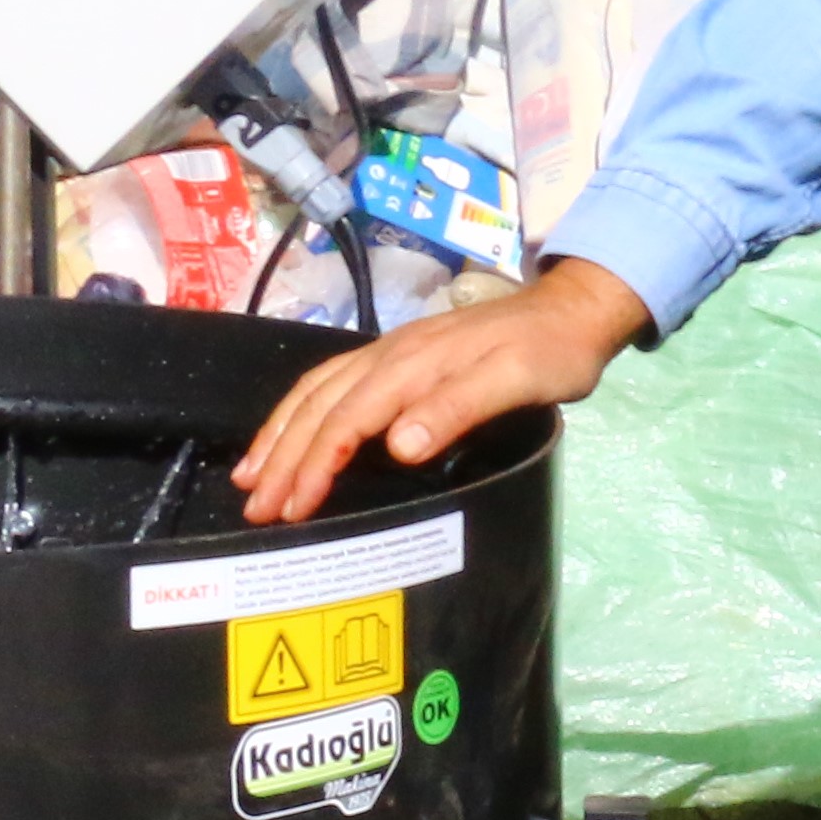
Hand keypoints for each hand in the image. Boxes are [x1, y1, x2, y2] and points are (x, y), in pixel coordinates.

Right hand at [228, 257, 651, 525]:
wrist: (570, 309)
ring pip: (317, 392)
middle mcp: (389, 356)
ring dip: (280, 435)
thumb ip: (459, 408)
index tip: (293, 509)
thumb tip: (398, 446)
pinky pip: (332, 384)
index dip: (315, 466)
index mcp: (412, 366)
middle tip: (256, 509)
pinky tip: (291, 433)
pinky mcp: (397, 357)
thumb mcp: (517, 380)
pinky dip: (302, 412)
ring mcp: (390, 353)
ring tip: (251, 476)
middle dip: (283, 459)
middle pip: (320, 408)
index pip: (347, 421)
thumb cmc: (550, 352)